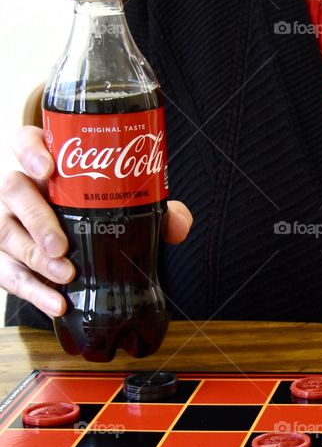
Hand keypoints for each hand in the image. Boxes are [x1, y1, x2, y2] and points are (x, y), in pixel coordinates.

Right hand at [0, 125, 191, 317]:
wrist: (89, 248)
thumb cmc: (103, 214)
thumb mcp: (129, 207)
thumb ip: (158, 211)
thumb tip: (179, 225)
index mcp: (47, 166)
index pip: (26, 142)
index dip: (31, 151)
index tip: (48, 168)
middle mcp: (20, 189)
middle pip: (12, 191)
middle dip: (36, 219)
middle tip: (62, 246)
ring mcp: (6, 221)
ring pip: (5, 233)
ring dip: (34, 258)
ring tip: (65, 275)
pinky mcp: (3, 256)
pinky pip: (7, 273)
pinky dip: (33, 292)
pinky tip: (57, 303)